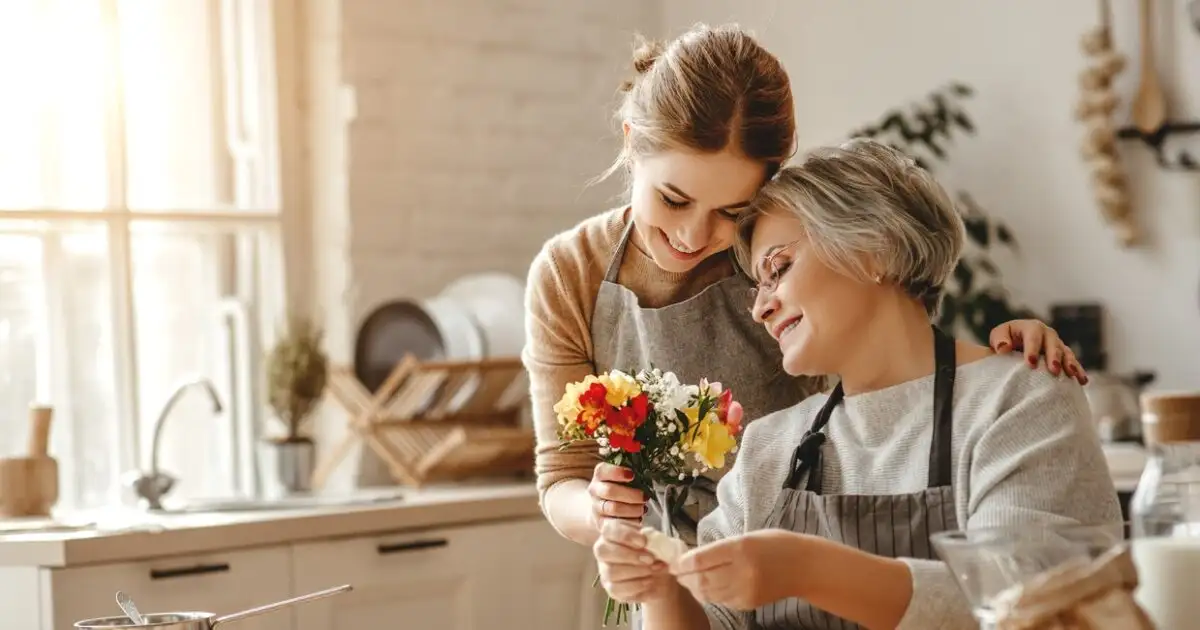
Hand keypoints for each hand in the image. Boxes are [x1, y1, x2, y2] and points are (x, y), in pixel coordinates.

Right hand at [588, 463, 646, 531]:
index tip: (632, 475)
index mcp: (600, 475)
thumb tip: (648, 471)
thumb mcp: (622, 478)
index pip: (603, 471)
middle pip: (609, 491)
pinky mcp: (601, 524)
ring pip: (613, 508)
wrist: (602, 510)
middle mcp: (595, 491)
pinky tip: (638, 521)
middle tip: (645, 497)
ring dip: (632, 509)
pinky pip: (614, 526)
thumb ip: (631, 473)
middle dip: (631, 494)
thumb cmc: (620, 490)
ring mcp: (596, 508)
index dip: (617, 472)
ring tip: (643, 509)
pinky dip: (629, 525)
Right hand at [593, 519, 675, 603]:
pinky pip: (618, 590)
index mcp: (611, 532)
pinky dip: (637, 586)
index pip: (609, 530)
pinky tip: (650, 581)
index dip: (626, 535)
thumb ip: (651, 538)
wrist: (658, 570)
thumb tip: (654, 541)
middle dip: (630, 556)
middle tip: (651, 559)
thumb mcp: (653, 539)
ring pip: (611, 572)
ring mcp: (605, 570)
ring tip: (654, 569)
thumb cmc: (652, 549)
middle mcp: (603, 550)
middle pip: (604, 551)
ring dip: (637, 572)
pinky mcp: (611, 588)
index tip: (644, 541)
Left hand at [671, 529, 802, 610]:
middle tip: (677, 572)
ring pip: (708, 594)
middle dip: (684, 577)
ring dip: (695, 588)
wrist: (804, 566)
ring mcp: (745, 590)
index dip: (681, 563)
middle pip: (701, 580)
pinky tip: (709, 586)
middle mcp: (741, 571)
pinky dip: (711, 595)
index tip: (674, 562)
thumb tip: (692, 558)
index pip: (700, 560)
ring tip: (689, 580)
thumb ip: (720, 548)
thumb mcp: (746, 537)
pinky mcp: (749, 603)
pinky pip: (722, 601)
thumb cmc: (775, 545)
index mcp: (740, 548)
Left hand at [989, 320, 1087, 384]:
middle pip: (1053, 343)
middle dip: (1054, 356)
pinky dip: (1078, 370)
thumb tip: (1003, 348)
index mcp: (1031, 327)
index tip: (1030, 363)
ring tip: (1072, 374)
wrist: (1014, 344)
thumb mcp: (998, 336)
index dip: (1033, 348)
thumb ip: (999, 340)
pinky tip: (1082, 381)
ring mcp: (1057, 344)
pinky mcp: (1063, 355)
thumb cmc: (1004, 340)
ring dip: (1069, 363)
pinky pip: (1072, 362)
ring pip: (1066, 352)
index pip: (1033, 336)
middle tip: (1054, 370)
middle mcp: (1047, 334)